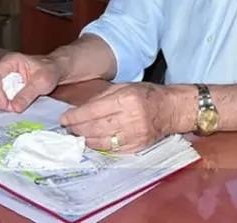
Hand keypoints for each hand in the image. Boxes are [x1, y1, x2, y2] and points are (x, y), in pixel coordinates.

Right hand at [0, 53, 60, 112]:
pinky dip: (1, 103)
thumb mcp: (43, 82)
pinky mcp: (5, 86)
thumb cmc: (50, 71)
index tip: (5, 105)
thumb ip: (28, 94)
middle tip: (7, 109)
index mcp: (11, 61)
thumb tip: (14, 107)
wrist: (55, 71)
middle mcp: (3, 68)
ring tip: (10, 109)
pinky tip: (10, 108)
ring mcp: (2, 77)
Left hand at [60, 83, 176, 153]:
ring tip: (76, 136)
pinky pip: (111, 150)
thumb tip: (79, 109)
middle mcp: (130, 118)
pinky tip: (92, 142)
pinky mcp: (136, 147)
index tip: (64, 119)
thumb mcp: (125, 86)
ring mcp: (134, 135)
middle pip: (94, 127)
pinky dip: (98, 146)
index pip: (93, 110)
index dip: (75, 116)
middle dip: (76, 129)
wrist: (172, 109)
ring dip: (85, 139)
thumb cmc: (148, 95)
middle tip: (67, 128)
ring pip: (101, 141)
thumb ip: (102, 97)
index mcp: (126, 99)